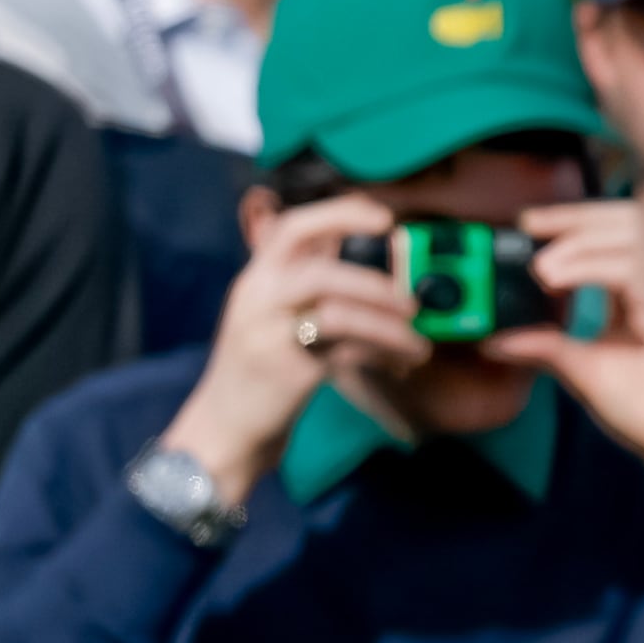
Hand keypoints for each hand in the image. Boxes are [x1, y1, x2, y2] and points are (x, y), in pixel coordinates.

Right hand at [161, 191, 423, 500]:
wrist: (224, 429)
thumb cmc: (259, 371)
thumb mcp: (271, 318)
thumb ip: (305, 286)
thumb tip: (352, 252)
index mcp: (256, 280)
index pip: (291, 229)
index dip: (339, 214)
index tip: (383, 217)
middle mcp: (257, 299)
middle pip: (320, 271)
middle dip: (376, 282)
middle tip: (412, 302)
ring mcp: (267, 334)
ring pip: (340, 314)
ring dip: (391, 329)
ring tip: (419, 345)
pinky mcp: (285, 369)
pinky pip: (347, 351)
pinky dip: (382, 355)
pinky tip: (400, 364)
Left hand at [488, 202, 643, 509]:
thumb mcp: (582, 370)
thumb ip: (544, 348)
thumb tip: (492, 340)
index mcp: (637, 290)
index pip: (611, 231)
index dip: (571, 219)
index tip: (527, 224)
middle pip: (624, 219)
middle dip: (574, 216)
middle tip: (531, 227)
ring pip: (630, 236)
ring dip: (578, 243)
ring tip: (542, 269)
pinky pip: (633, 272)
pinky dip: (589, 267)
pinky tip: (556, 282)